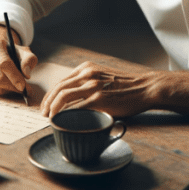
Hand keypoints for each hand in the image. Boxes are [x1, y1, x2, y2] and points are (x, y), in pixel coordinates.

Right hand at [0, 24, 37, 95]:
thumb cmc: (13, 54)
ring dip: (7, 90)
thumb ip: (29, 60)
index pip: (4, 63)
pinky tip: (5, 86)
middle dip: (12, 86)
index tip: (23, 86)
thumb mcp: (24, 52)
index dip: (14, 76)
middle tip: (24, 90)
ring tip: (15, 87)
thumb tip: (26, 74)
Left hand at [40, 61, 156, 117]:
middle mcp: (88, 74)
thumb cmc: (125, 86)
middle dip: (47, 103)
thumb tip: (70, 99)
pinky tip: (64, 121)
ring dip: (53, 109)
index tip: (46, 105)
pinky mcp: (99, 99)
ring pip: (63, 96)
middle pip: (58, 88)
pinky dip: (67, 115)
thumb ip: (87, 82)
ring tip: (50, 118)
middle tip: (44, 114)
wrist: (144, 88)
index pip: (61, 81)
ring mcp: (93, 86)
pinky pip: (77, 108)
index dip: (50, 95)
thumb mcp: (103, 76)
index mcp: (86, 68)